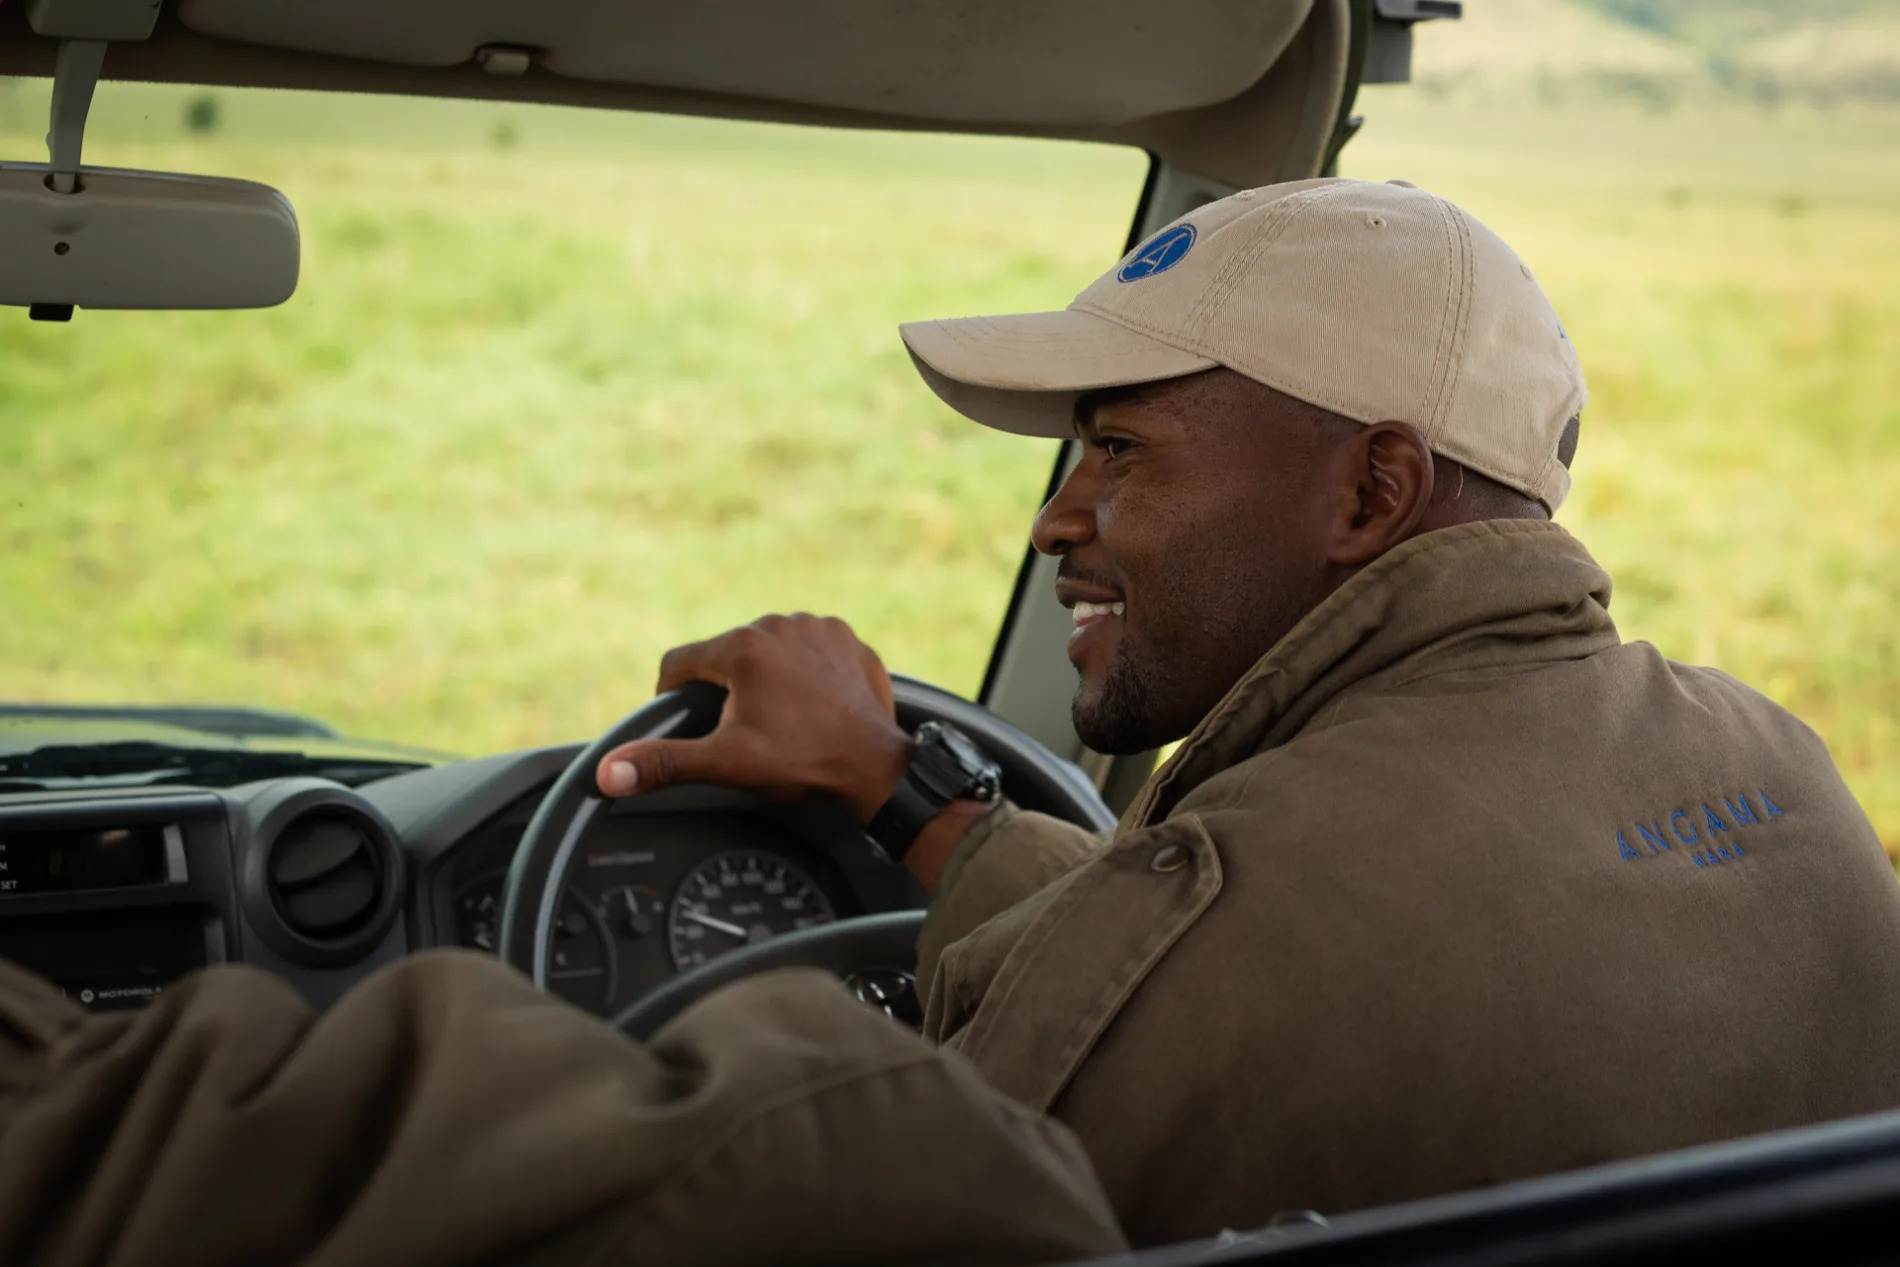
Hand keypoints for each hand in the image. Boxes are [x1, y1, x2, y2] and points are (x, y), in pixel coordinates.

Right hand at [596, 614, 912, 821]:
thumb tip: (608, 772)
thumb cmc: (803, 761)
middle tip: (744, 731)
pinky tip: (812, 704)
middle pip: (727, 656)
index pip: (680, 664)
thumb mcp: (725, 763)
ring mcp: (817, 627)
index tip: (685, 720)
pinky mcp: (847, 637)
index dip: (673, 696)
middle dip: (727, 690)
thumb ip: (663, 762)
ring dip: (767, 677)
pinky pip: (809, 649)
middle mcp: (778, 624)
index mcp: (741, 647)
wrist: (875, 765)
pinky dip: (805, 672)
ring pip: (769, 649)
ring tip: (782, 718)